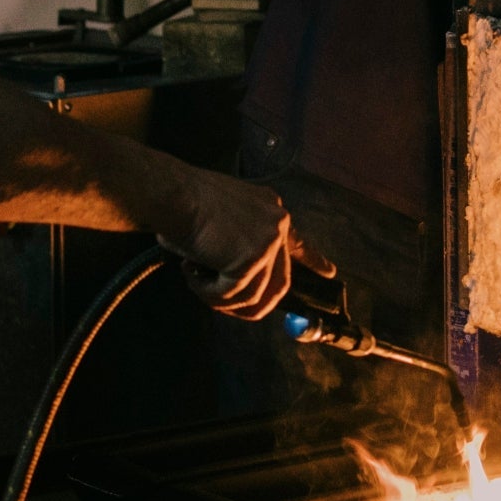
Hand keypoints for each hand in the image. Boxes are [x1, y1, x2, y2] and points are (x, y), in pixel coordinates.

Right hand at [158, 170, 330, 319]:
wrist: (170, 193)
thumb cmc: (181, 203)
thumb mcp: (221, 217)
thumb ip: (238, 242)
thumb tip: (238, 277)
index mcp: (270, 209)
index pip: (297, 242)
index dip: (313, 260)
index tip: (330, 273)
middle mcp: (277, 223)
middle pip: (279, 282)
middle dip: (253, 304)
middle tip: (224, 307)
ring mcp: (268, 242)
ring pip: (254, 296)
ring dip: (220, 299)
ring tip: (195, 280)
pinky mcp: (251, 260)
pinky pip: (231, 296)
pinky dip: (207, 293)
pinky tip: (191, 273)